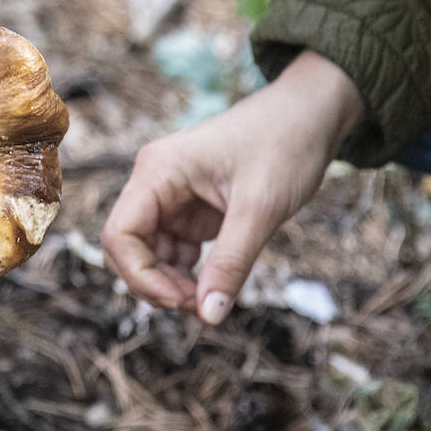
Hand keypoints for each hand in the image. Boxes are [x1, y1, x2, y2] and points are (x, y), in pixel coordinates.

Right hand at [100, 51, 364, 324]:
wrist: (310, 113)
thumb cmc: (285, 145)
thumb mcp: (260, 208)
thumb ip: (231, 263)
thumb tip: (208, 316)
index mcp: (157, 171)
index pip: (120, 234)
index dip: (140, 276)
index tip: (182, 302)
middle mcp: (154, 182)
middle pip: (127, 248)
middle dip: (154, 283)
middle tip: (198, 308)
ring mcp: (170, 196)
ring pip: (149, 254)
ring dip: (171, 283)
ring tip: (210, 300)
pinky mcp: (190, 209)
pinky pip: (173, 251)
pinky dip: (188, 274)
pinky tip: (214, 286)